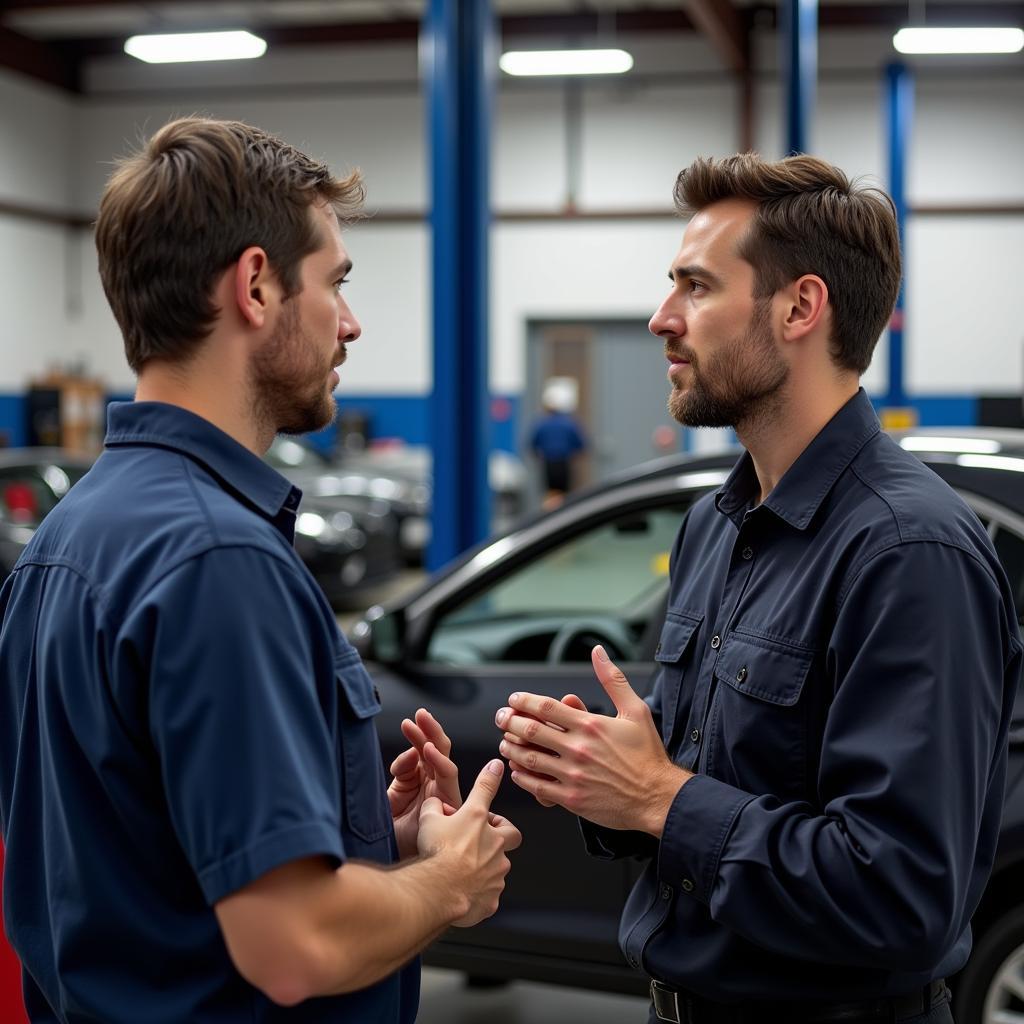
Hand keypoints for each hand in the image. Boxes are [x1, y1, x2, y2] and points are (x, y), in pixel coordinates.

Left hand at [388, 709, 461, 859]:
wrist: (400, 865)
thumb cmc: (394, 837)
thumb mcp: (391, 799)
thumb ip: (401, 774)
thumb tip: (409, 756)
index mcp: (420, 784)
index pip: (421, 754)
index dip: (417, 737)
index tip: (407, 721)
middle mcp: (434, 787)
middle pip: (436, 751)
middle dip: (429, 730)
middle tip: (420, 714)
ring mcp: (443, 794)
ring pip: (444, 759)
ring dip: (434, 738)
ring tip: (422, 722)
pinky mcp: (450, 804)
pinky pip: (448, 776)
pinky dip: (439, 761)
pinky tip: (427, 750)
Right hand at [418, 760, 521, 927]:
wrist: (438, 891)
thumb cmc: (434, 854)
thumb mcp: (428, 821)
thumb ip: (434, 807)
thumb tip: (435, 804)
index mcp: (476, 819)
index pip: (486, 789)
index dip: (491, 775)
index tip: (496, 767)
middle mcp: (493, 842)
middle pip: (511, 833)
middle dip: (503, 833)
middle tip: (488, 836)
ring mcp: (497, 870)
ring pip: (499, 865)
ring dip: (485, 865)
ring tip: (463, 870)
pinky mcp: (494, 895)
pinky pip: (489, 892)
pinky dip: (479, 891)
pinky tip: (462, 892)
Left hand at [495, 646, 690, 834]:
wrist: (658, 797)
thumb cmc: (648, 755)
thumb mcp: (635, 710)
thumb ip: (612, 680)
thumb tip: (599, 652)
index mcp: (589, 725)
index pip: (546, 707)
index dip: (524, 702)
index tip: (514, 700)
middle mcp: (577, 748)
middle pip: (530, 731)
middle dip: (509, 722)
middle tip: (501, 718)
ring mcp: (572, 775)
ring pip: (529, 759)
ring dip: (511, 749)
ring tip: (505, 743)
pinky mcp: (571, 799)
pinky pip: (537, 787)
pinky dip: (522, 777)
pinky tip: (518, 771)